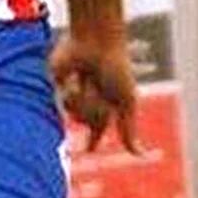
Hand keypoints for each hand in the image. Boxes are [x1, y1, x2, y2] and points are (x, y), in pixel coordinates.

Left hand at [49, 33, 139, 152]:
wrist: (96, 41)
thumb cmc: (116, 66)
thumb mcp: (128, 101)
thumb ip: (130, 130)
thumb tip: (140, 156)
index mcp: (105, 104)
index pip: (98, 129)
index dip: (92, 141)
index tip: (88, 149)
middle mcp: (87, 100)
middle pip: (90, 123)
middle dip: (97, 109)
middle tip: (99, 88)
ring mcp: (71, 94)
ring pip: (76, 115)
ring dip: (85, 98)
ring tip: (87, 79)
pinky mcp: (57, 85)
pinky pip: (64, 101)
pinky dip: (72, 91)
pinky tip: (74, 76)